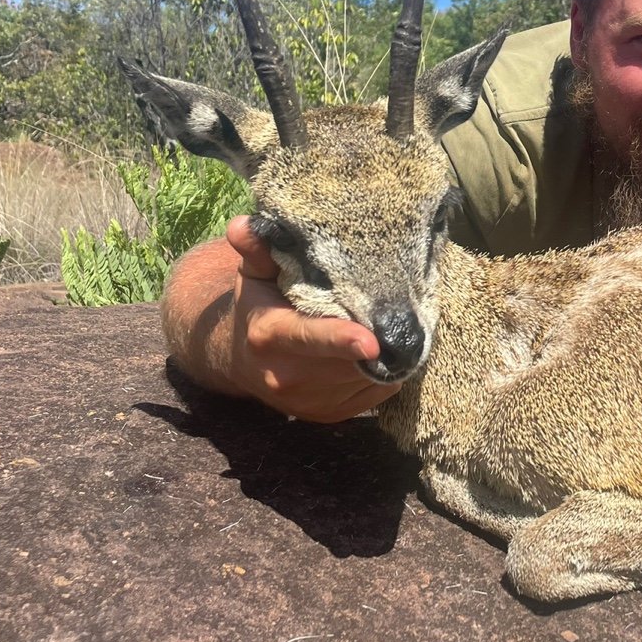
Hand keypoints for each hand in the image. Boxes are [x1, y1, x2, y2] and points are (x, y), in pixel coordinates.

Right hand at [162, 216, 402, 423]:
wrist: (244, 361)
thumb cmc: (260, 305)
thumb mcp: (255, 274)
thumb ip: (258, 249)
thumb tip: (244, 225)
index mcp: (269, 334)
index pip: (309, 337)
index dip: (341, 339)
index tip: (370, 341)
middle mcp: (286, 376)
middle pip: (350, 357)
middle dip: (377, 334)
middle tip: (397, 307)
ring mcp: (310, 402)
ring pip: (371, 375)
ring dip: (386, 352)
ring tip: (383, 324)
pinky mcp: (332, 416)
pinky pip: (380, 391)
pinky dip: (386, 370)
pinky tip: (376, 350)